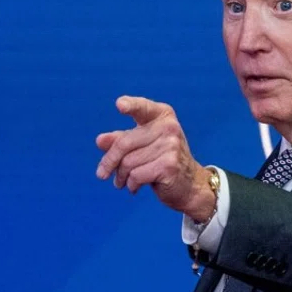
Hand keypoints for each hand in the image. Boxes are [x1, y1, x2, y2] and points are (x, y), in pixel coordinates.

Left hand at [95, 96, 214, 220]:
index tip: (120, 105)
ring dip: (121, 176)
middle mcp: (169, 128)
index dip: (131, 105)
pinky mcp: (169, 165)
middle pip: (124, 143)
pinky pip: (136, 175)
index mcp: (162, 116)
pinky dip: (131, 184)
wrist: (190, 184)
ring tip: (123, 181)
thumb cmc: (162, 161)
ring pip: (128, 162)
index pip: (143, 108)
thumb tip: (100, 140)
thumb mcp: (142, 146)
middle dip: (109, 161)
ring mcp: (171, 146)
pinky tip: (135, 186)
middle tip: (102, 174)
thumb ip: (121, 140)